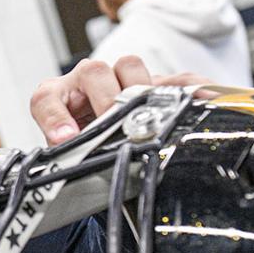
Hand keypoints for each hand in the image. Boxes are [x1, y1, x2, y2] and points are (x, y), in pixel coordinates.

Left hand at [30, 56, 212, 145]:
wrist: (108, 142)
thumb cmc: (85, 148)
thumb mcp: (73, 158)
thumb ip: (75, 163)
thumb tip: (77, 186)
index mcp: (58, 98)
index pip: (47, 98)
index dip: (55, 116)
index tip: (65, 139)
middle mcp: (86, 82)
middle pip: (93, 72)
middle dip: (103, 100)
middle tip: (112, 123)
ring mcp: (120, 79)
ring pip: (129, 66)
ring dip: (138, 90)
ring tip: (148, 115)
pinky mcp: (155, 83)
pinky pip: (177, 79)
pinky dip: (192, 89)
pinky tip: (206, 98)